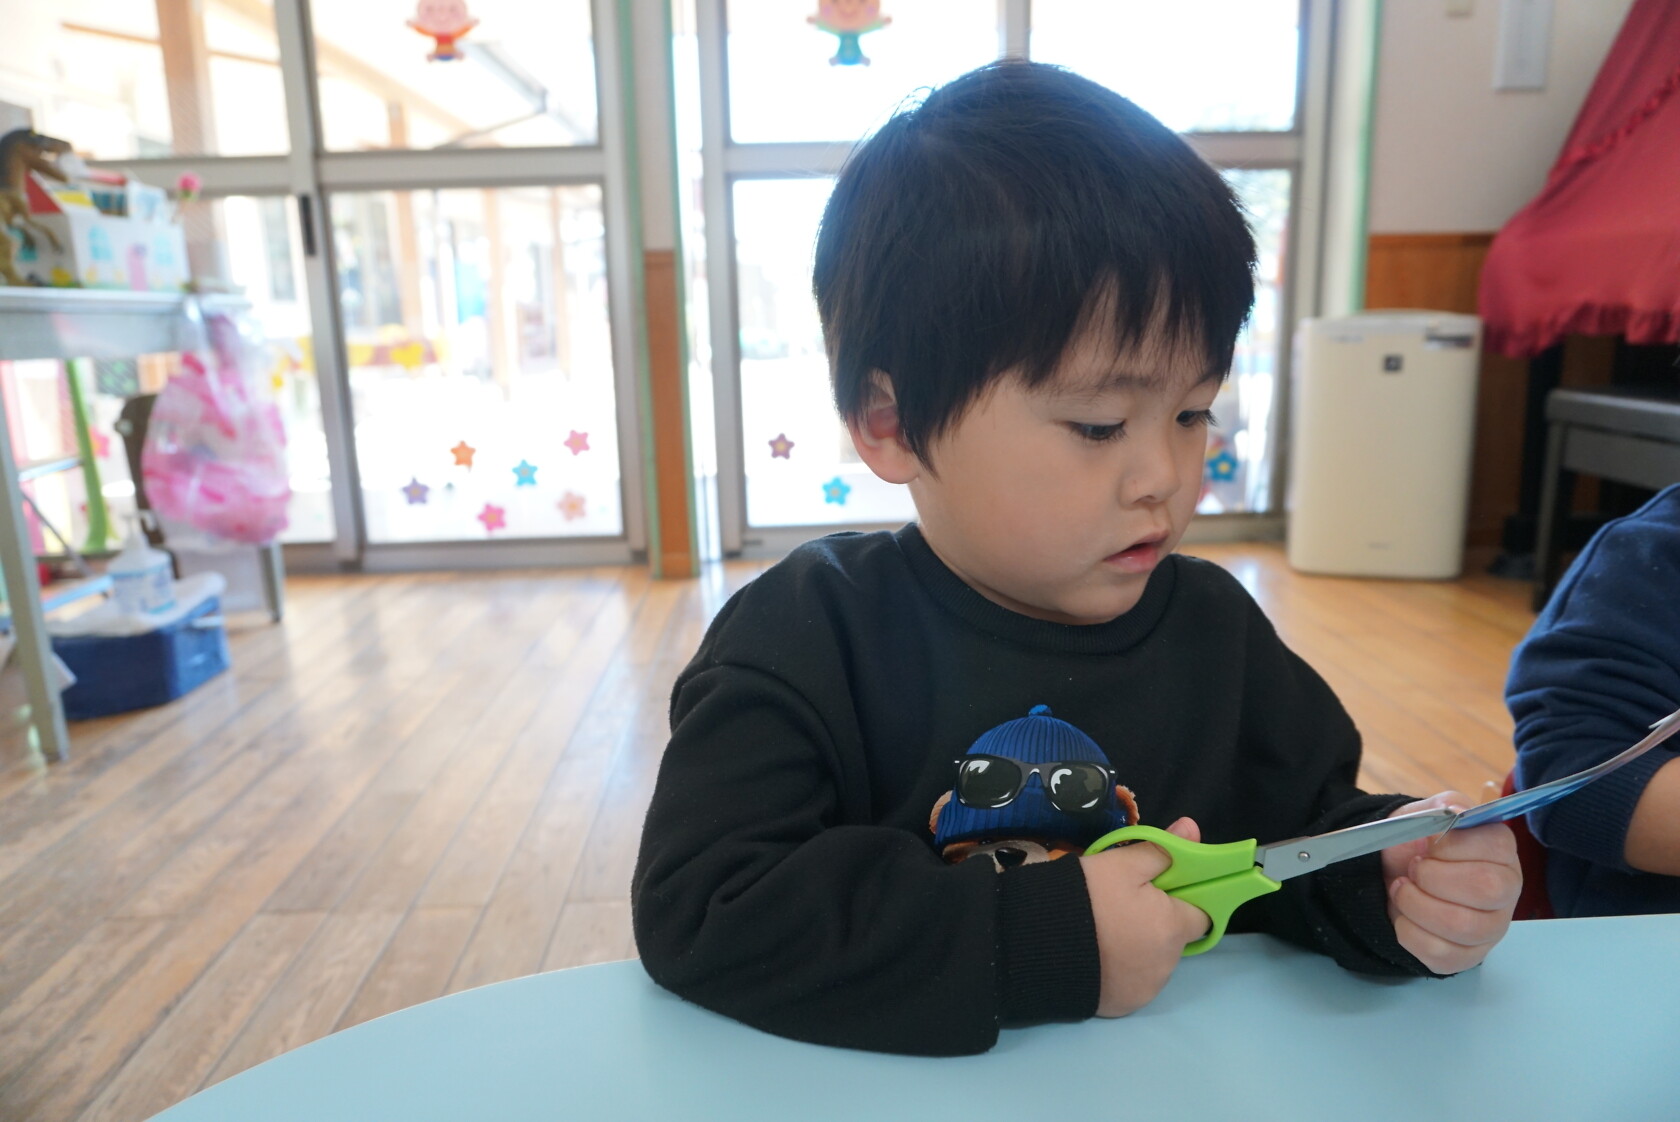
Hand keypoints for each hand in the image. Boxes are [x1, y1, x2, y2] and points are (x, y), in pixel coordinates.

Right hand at [1080, 817, 1210, 1016]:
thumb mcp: (1120, 863)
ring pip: (1153, 963)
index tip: (1156, 893)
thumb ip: (1161, 850)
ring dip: (1138, 950)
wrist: (1035, 943)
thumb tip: (1192, 829)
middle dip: (1155, 925)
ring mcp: (1144, 990)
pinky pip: (1132, 984)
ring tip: (1102, 933)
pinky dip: (1121, 972)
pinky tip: (1096, 957)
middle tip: (1119, 908)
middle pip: (1173, 941)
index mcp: (1172, 927)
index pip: (1201, 916)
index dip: (1181, 901)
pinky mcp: (1122, 1006)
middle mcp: (1167, 965)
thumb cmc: (1085, 897)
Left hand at [1381, 791, 1521, 974]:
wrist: (1393, 874)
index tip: (1429, 843)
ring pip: (1462, 925)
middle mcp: (1505, 891)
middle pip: (1486, 888)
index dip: (1453, 845)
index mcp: (1500, 851)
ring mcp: (1490, 928)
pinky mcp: (1467, 955)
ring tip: (1403, 889)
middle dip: (1434, 876)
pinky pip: (1441, 953)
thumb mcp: (1428, 814)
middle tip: (1414, 868)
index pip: (1497, 847)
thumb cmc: (1418, 843)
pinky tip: (1405, 915)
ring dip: (1416, 904)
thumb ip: (1444, 807)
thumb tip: (1458, 812)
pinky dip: (1409, 931)